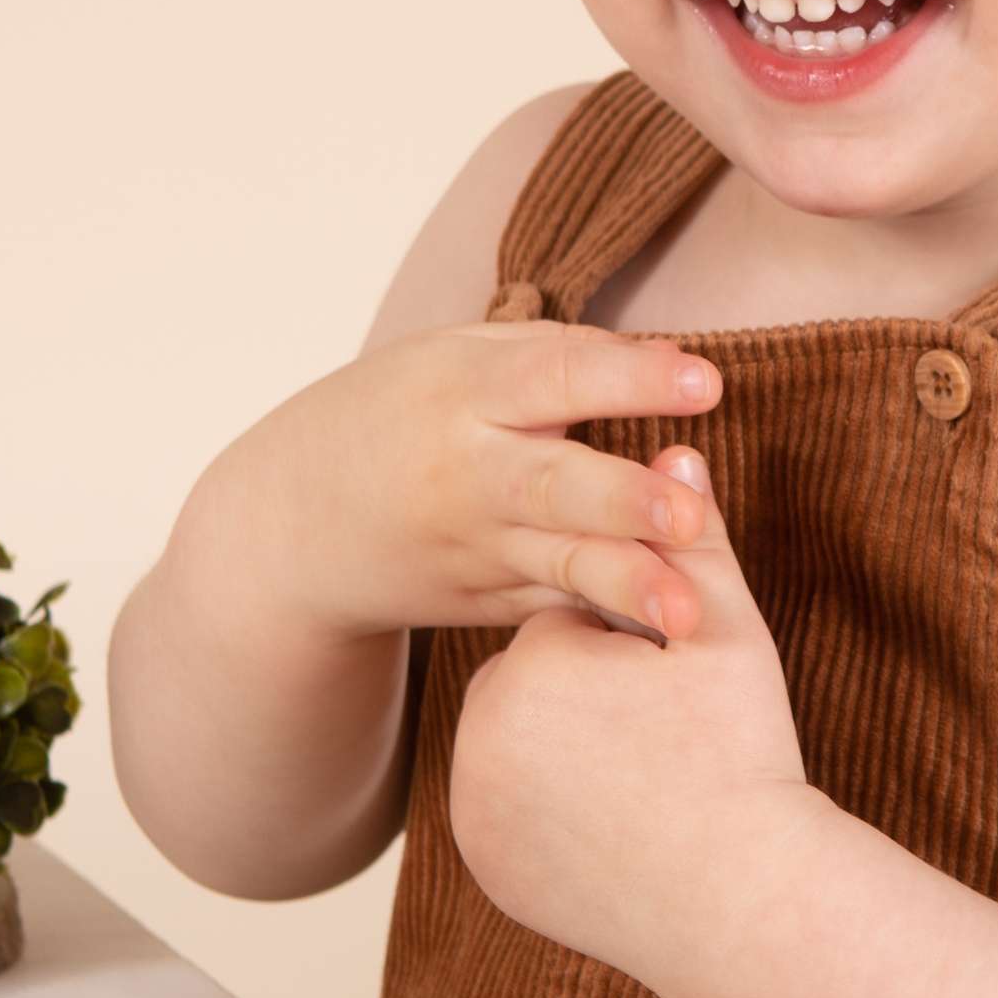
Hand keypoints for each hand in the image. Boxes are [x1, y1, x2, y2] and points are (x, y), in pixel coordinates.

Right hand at [232, 317, 723, 644]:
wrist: (290, 528)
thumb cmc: (393, 415)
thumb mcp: (449, 357)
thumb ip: (551, 353)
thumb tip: (664, 357)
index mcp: (464, 393)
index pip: (555, 377)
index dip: (631, 378)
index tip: (707, 382)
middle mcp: (470, 475)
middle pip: (555, 486)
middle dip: (623, 501)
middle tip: (689, 515)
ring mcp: (477, 550)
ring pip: (562, 566)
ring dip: (628, 587)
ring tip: (688, 614)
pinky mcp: (486, 603)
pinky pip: (558, 607)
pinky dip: (609, 620)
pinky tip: (667, 644)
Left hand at [445, 445, 817, 977]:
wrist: (741, 907)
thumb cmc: (744, 758)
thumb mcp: (731, 638)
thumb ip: (692, 540)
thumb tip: (672, 446)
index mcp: (535, 660)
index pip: (572, 618)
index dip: (635, 650)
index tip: (673, 691)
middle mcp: (480, 731)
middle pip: (538, 682)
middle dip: (589, 698)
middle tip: (661, 745)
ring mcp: (473, 804)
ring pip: (519, 745)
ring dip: (562, 750)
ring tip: (636, 785)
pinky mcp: (482, 860)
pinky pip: (508, 809)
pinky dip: (544, 813)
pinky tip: (606, 828)